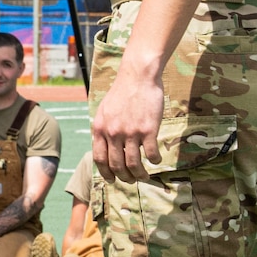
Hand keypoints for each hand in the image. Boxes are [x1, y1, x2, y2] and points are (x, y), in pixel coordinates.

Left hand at [92, 62, 163, 182]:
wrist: (138, 76)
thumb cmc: (122, 92)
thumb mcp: (104, 110)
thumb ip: (102, 129)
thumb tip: (102, 148)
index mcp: (100, 129)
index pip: (100, 159)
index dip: (106, 173)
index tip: (112, 179)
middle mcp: (113, 133)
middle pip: (117, 166)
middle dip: (124, 178)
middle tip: (131, 180)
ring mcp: (130, 132)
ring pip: (134, 164)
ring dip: (140, 175)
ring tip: (144, 176)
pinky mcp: (148, 129)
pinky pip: (151, 154)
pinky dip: (154, 161)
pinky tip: (156, 160)